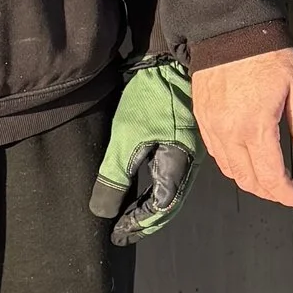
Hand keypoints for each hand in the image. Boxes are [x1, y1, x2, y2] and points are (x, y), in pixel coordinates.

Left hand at [90, 59, 200, 243]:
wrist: (168, 59)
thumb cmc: (151, 98)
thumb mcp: (126, 140)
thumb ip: (114, 178)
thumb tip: (104, 211)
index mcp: (178, 168)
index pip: (159, 209)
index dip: (137, 224)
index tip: (118, 233)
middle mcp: (188, 163)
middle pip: (168, 203)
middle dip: (145, 220)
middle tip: (123, 230)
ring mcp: (187, 149)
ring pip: (170, 189)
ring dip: (149, 204)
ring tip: (129, 214)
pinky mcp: (181, 136)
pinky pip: (169, 172)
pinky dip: (153, 186)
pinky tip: (140, 184)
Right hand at [193, 40, 292, 209]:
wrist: (231, 28)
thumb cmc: (266, 53)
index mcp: (256, 127)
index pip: (271, 178)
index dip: (288, 195)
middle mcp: (229, 132)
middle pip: (248, 181)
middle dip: (271, 193)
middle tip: (289, 191)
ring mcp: (212, 126)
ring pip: (230, 171)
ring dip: (251, 182)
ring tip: (271, 179)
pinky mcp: (202, 118)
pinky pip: (216, 153)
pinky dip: (232, 165)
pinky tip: (247, 160)